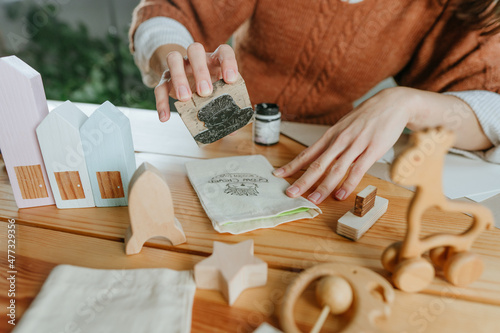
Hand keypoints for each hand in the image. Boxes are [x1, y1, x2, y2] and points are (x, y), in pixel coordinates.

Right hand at [153, 43, 238, 121]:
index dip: (228, 63)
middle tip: (205, 92)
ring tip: (185, 98)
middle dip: (200, 71)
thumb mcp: (219, 92)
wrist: (187, 80)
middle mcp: (196, 58)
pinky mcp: (166, 79)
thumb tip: (233, 129)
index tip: (230, 79)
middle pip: (195, 50)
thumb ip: (226, 106)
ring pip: (174, 59)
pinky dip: (161, 102)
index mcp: (214, 59)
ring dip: (179, 78)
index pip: (223, 51)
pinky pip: (160, 87)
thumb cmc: (209, 86)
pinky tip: (165, 117)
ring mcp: (179, 66)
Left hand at [273, 87, 419, 203]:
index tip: (278, 175)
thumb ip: (333, 143)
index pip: (307, 153)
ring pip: (335, 169)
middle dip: (303, 180)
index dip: (292, 165)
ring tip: (313, 200)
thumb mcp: (344, 127)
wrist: (392, 103)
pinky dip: (348, 184)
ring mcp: (355, 145)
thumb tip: (320, 159)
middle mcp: (339, 140)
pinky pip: (357, 170)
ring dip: (323, 187)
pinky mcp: (372, 150)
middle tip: (290, 193)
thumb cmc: (367, 117)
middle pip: (317, 164)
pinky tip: (340, 194)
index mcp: (331, 135)